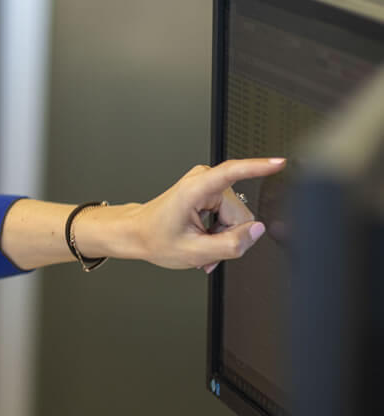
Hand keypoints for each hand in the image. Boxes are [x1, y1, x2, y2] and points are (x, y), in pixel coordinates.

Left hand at [127, 158, 285, 270]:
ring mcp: (207, 185)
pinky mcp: (210, 191)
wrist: (137, 233)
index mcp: (195, 189)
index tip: (278, 163)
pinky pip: (229, 216)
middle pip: (240, 214)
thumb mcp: (193, 252)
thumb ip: (229, 245)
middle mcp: (203, 181)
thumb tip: (255, 231)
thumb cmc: (155, 238)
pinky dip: (218, 232)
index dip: (258, 167)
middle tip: (205, 249)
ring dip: (222, 237)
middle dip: (227, 236)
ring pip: (236, 218)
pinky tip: (203, 239)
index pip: (233, 172)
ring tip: (200, 245)